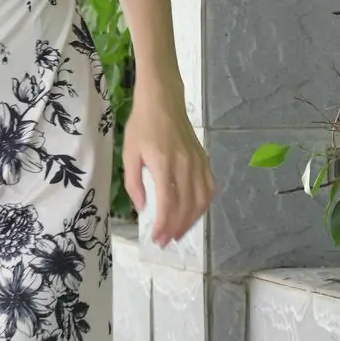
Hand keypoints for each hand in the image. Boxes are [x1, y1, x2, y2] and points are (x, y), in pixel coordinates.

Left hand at [121, 89, 214, 245]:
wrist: (163, 99)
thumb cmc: (142, 124)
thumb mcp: (130, 153)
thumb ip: (134, 182)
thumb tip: (142, 208)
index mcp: (164, 163)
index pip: (168, 203)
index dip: (164, 224)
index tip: (157, 238)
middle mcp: (185, 165)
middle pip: (186, 206)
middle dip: (176, 228)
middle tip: (166, 241)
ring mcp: (198, 162)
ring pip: (201, 200)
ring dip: (192, 221)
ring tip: (179, 232)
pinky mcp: (204, 159)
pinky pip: (209, 187)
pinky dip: (204, 205)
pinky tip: (195, 213)